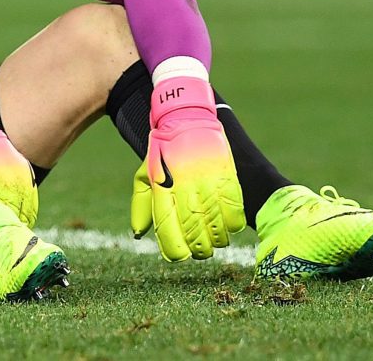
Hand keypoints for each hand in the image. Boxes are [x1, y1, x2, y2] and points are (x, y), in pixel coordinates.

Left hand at [131, 76, 244, 260]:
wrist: (185, 115)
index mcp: (161, 185)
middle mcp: (183, 183)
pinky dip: (234, 221)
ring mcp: (205, 176)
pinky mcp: (225, 170)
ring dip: (218, 238)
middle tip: (202, 253)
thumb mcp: (146, 172)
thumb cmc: (164, 149)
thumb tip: (138, 235)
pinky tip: (231, 227)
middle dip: (199, 248)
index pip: (167, 226)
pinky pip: (233, 204)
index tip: (181, 256)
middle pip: (193, 228)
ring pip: (216, 220)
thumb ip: (142, 204)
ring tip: (217, 242)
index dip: (175, 249)